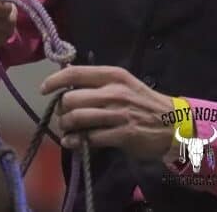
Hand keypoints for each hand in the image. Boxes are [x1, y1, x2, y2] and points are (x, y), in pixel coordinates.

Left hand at [41, 65, 177, 160]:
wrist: (172, 123)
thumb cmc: (144, 102)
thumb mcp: (124, 84)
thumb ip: (99, 85)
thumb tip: (69, 88)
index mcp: (113, 75)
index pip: (75, 73)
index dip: (54, 80)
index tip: (44, 89)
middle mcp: (114, 92)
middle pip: (71, 99)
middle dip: (61, 110)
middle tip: (64, 117)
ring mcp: (118, 114)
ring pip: (77, 119)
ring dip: (66, 126)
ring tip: (68, 130)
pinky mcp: (121, 134)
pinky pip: (89, 138)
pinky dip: (75, 142)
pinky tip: (73, 142)